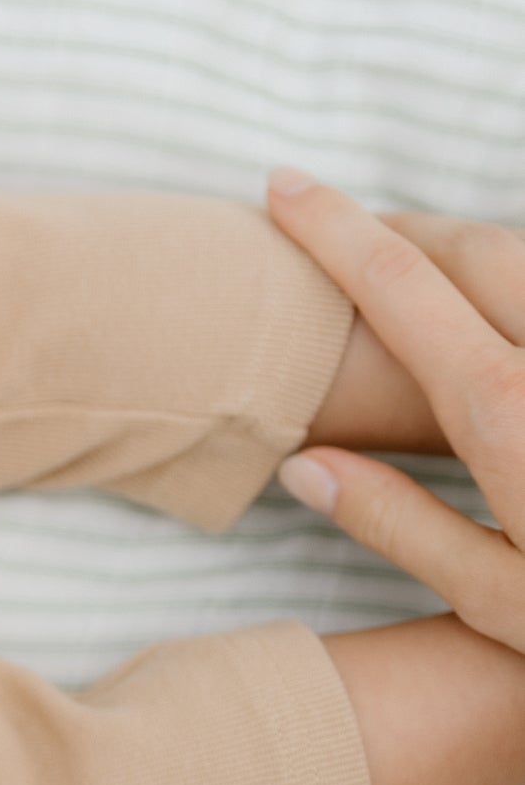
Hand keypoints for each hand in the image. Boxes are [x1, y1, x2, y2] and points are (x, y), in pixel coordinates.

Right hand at [265, 169, 524, 648]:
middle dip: (403, 227)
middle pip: (475, 248)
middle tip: (346, 233)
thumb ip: (398, 524)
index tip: (283, 184)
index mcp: (506, 413)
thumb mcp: (500, 600)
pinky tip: (504, 323)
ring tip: (427, 278)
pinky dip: (521, 299)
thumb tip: (304, 463)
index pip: (399, 285)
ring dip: (477, 259)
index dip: (332, 228)